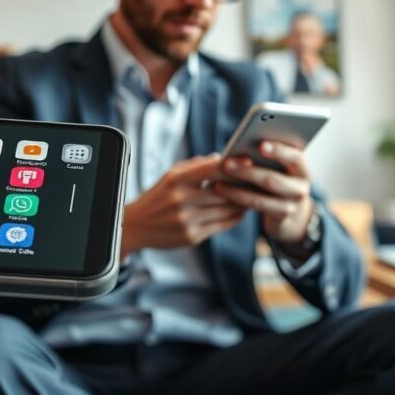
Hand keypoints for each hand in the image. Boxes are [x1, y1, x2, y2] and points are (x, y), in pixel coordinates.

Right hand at [120, 154, 245, 257]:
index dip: (233, 165)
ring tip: (252, 195)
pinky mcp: (192, 237)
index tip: (249, 160)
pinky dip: (234, 217)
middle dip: (243, 185)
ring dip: (242, 202)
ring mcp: (187, 220)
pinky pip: (222, 225)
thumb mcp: (170, 175)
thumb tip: (222, 158)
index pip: (211, 169)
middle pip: (224, 191)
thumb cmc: (158, 196)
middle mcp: (182, 200)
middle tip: (258, 179)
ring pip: (226, 209)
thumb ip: (196, 166)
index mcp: (176, 180)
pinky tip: (240, 211)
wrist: (136, 226)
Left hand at [213, 141, 312, 244]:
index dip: (279, 151)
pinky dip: (238, 200)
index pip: (295, 157)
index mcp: (302, 168)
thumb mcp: (280, 168)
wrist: (294, 214)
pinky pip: (257, 209)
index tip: (260, 145)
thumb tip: (241, 145)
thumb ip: (267, 157)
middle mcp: (301, 187)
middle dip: (247, 171)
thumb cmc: (279, 180)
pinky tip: (223, 194)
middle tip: (225, 164)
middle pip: (272, 179)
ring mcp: (292, 205)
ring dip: (236, 191)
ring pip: (261, 198)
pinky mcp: (281, 219)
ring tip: (216, 184)